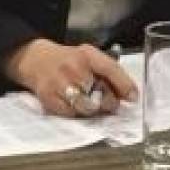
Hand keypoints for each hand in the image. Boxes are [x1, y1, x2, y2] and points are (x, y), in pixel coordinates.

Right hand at [4, 39, 138, 117]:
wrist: (35, 60)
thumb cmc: (69, 61)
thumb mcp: (89, 58)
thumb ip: (108, 73)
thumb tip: (129, 95)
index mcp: (87, 54)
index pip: (110, 69)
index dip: (124, 85)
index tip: (134, 98)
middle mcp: (73, 67)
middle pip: (99, 94)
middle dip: (108, 102)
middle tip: (108, 103)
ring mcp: (59, 83)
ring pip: (86, 107)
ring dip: (93, 110)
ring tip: (90, 103)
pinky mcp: (48, 97)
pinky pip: (71, 114)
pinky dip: (76, 113)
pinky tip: (73, 104)